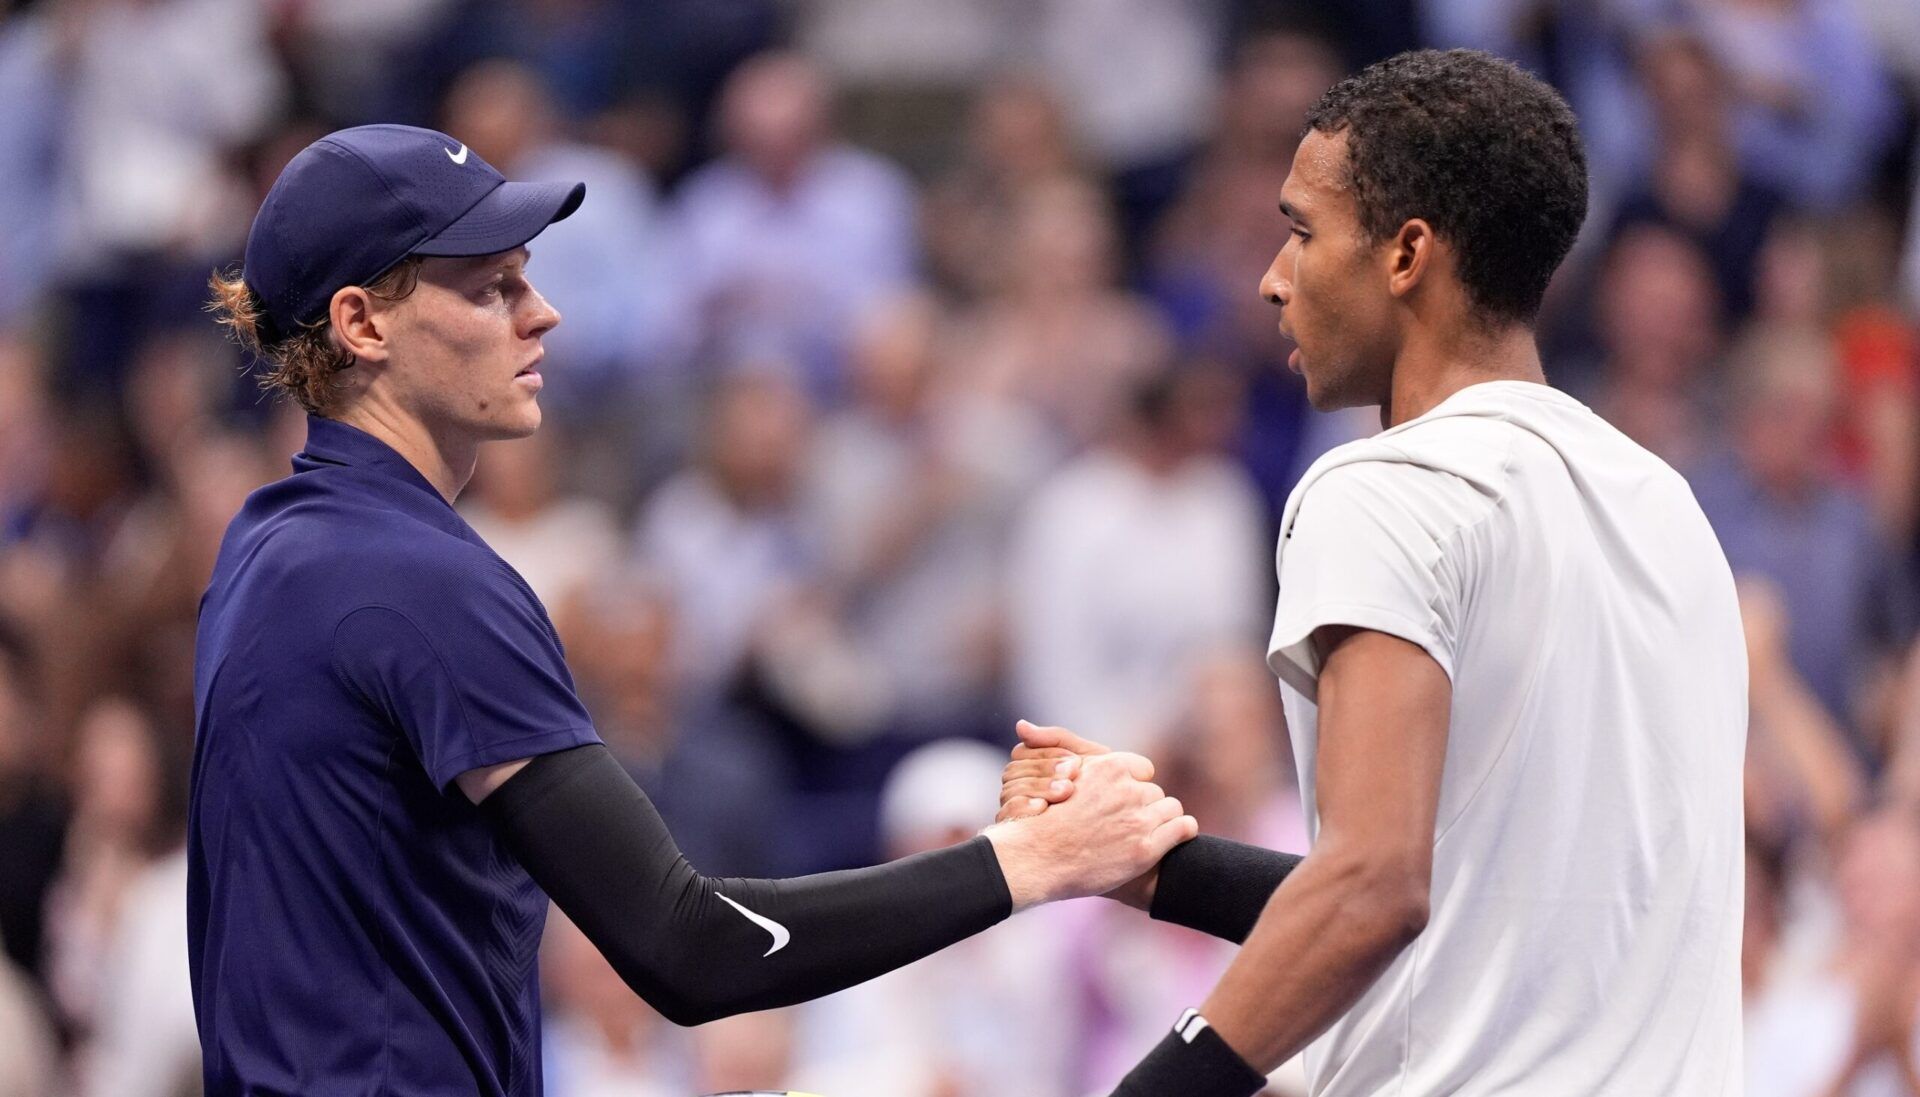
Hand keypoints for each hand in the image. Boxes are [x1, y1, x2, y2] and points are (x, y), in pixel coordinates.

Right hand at [983, 751, 1196, 910]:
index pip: (1143, 769)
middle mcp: (1127, 790)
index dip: (1133, 784)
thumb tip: (1025, 726)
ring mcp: (1139, 820)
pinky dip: (1181, 831)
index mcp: (1109, 767)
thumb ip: (1058, 747)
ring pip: (1171, 808)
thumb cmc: (1042, 820)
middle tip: (1126, 823)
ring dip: (1162, 820)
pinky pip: (1184, 828)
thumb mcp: (1048, 774)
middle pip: (1153, 791)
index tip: (1123, 797)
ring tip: (1145, 833)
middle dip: (1144, 805)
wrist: (1036, 862)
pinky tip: (1171, 838)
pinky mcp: (1147, 848)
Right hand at [997, 720, 1113, 821]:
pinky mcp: (1014, 830)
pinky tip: (1044, 809)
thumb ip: (1058, 740)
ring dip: (1039, 787)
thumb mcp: (1087, 760)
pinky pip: (1006, 813)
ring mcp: (1012, 810)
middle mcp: (1016, 788)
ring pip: (1009, 790)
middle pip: (1013, 771)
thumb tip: (1020, 725)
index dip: (1048, 756)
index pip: (1022, 752)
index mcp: (1030, 768)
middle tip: (1074, 776)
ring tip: (1067, 791)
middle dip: (1045, 770)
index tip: (1077, 763)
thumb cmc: (1104, 788)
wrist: (1119, 824)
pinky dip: (1023, 807)